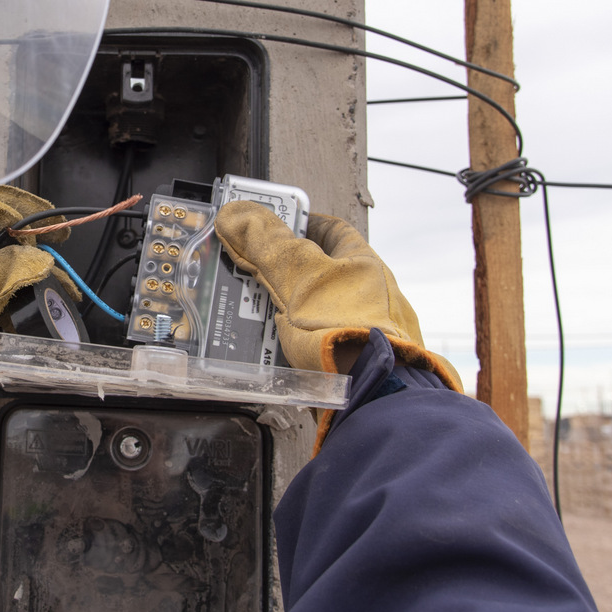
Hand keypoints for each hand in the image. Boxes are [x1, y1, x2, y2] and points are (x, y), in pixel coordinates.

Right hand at [214, 202, 461, 389]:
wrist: (375, 398)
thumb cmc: (350, 331)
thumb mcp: (300, 278)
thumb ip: (267, 246)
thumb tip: (236, 213)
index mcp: (363, 264)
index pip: (331, 229)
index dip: (299, 221)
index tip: (270, 222)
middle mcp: (365, 295)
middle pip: (314, 272)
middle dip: (277, 270)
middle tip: (244, 269)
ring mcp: (357, 331)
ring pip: (308, 311)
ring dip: (277, 311)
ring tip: (245, 312)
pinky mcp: (346, 363)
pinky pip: (308, 346)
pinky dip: (284, 345)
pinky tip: (265, 349)